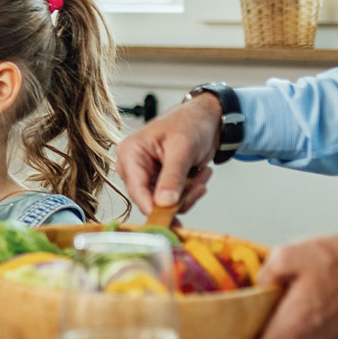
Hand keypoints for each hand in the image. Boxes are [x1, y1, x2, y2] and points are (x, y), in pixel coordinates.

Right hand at [115, 92, 219, 215]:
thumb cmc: (190, 123)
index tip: (169, 219)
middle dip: (179, 197)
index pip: (136, 188)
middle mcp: (135, 167)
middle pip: (150, 200)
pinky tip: (199, 175)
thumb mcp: (182, 149)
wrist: (206, 119)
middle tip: (198, 186)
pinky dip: (190, 192)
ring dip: (188, 194)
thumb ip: (172, 177)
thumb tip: (164, 203)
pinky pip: (175, 200)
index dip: (152, 206)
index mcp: (131, 153)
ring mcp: (148, 176)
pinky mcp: (161, 183)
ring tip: (201, 175)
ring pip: (165, 204)